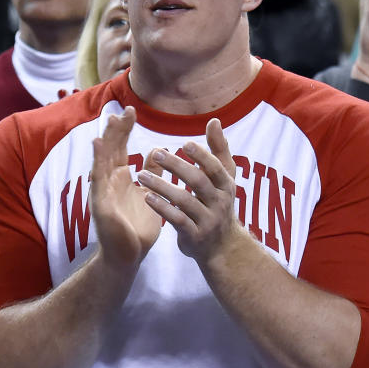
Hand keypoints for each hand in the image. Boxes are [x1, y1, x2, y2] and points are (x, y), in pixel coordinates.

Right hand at [90, 106, 159, 267]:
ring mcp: (102, 191)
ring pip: (102, 160)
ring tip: (110, 120)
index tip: (132, 111)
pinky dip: (97, 161)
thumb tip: (159, 150)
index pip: (121, 148)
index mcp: (121, 178)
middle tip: (124, 109)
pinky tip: (97, 146)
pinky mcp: (99, 203)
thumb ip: (153, 174)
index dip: (124, 129)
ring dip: (106, 140)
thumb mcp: (150, 194)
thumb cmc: (137, 227)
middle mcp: (108, 181)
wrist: (128, 256)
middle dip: (116, 129)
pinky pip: (97, 179)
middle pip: (110, 149)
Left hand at [138, 118, 239, 264]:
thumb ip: (219, 150)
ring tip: (142, 175)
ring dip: (162, 186)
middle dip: (177, 166)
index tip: (184, 143)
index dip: (201, 155)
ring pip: (185, 200)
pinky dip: (162, 208)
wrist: (223, 246)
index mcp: (226, 185)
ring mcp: (207, 220)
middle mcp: (220, 202)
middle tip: (156, 153)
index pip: (215, 167)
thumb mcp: (224, 179)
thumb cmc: (218, 204)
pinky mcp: (194, 235)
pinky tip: (146, 197)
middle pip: (198, 181)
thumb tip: (214, 121)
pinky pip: (177, 220)